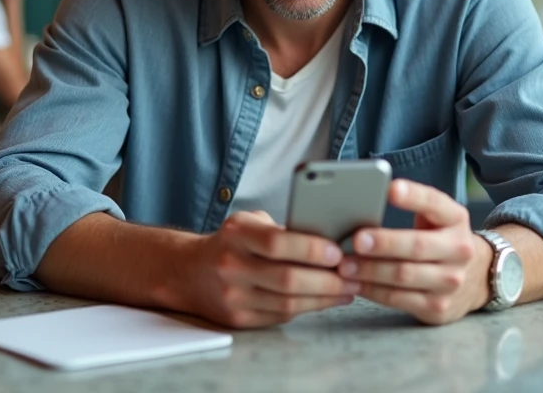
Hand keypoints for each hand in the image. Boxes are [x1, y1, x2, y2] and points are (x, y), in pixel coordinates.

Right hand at [179, 210, 357, 328]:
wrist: (189, 272)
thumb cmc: (230, 242)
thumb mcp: (249, 223)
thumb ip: (282, 230)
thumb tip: (328, 238)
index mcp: (236, 235)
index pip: (276, 242)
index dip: (311, 248)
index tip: (337, 252)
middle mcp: (231, 265)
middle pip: (288, 278)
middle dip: (328, 279)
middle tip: (353, 275)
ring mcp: (233, 296)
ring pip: (288, 303)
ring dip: (325, 297)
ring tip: (348, 289)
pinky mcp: (238, 319)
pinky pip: (281, 316)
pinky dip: (308, 308)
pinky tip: (326, 300)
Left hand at [337, 179, 491, 324]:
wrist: (475, 279)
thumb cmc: (440, 239)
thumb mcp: (436, 218)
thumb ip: (412, 206)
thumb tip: (364, 203)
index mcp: (455, 219)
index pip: (434, 203)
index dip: (413, 196)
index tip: (391, 189)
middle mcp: (459, 250)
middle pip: (417, 246)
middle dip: (384, 243)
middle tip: (356, 240)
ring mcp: (451, 281)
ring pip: (405, 275)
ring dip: (371, 270)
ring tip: (345, 265)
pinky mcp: (438, 307)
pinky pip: (399, 298)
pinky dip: (373, 290)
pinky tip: (356, 283)